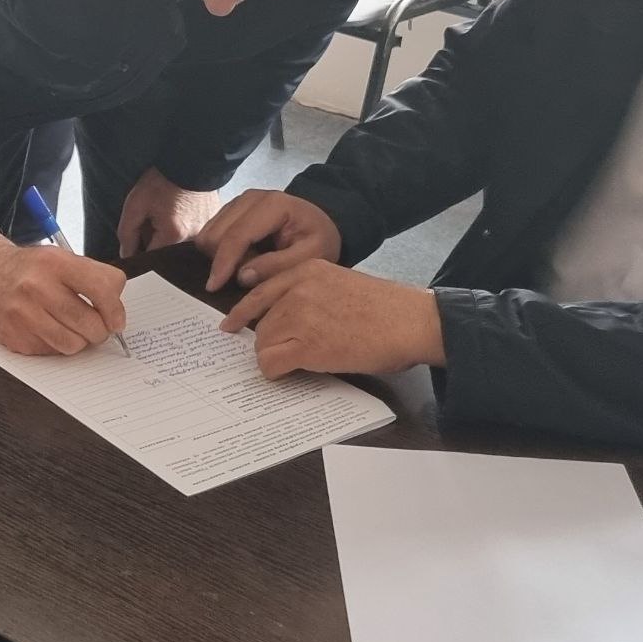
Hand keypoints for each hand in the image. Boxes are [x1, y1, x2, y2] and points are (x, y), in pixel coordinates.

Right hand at [0, 226, 127, 356]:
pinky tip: (48, 330)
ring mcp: (21, 314)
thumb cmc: (30, 269)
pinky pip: (50, 353)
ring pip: (72, 344)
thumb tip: (116, 310)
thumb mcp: (62, 258)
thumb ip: (96, 276)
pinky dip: (56, 345)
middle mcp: (36, 287)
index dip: (115, 310)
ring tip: (73, 329)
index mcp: (54, 263)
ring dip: (79, 341)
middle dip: (100, 331)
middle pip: (89, 323)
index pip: (101, 289)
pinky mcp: (12, 337)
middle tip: (97, 327)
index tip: (117, 320)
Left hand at [113, 167, 219, 256]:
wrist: (190, 160)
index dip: (141, 250)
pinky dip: (184, 227)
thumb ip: (127, 234)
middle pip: (167, 253)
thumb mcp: (136, 205)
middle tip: (155, 218)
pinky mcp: (212, 224)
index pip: (151, 259)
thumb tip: (127, 256)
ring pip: (181, 245)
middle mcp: (193, 239)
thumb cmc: (163, 180)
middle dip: (156, 241)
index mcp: (174, 237)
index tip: (139, 236)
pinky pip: (194, 234)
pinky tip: (181, 211)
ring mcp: (206, 232)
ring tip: (169, 213)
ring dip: (171, 235)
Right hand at [198, 190, 341, 292]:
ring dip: (221, 256)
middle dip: (225, 260)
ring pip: (208, 233)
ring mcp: (238, 201)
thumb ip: (279, 266)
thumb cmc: (318, 240)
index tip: (213, 287)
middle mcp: (250, 197)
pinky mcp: (231, 208)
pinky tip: (242, 256)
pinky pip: (211, 233)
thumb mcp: (312, 257)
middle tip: (250, 274)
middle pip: (216, 234)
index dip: (223, 262)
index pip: (237, 235)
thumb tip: (241, 276)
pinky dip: (220, 250)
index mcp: (273, 205)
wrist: (319, 224)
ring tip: (249, 264)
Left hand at [219, 261, 444, 377]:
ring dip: (276, 356)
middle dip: (269, 341)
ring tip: (305, 360)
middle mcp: (298, 288)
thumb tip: (287, 318)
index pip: (259, 290)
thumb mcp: (342, 283)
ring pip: (262, 344)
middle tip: (287, 354)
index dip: (242, 312)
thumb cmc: (388, 309)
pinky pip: (270, 363)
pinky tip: (293, 371)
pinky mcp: (307, 345)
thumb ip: (312, 293)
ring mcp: (301, 315)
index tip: (230, 325)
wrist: (412, 321)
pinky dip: (276, 371)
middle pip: (259, 322)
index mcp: (308, 270)